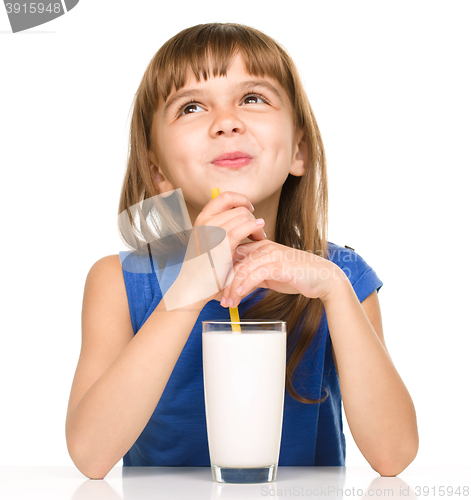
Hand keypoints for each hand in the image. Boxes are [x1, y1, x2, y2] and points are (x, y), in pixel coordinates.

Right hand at [162, 191, 266, 310]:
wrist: (193, 287)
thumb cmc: (204, 267)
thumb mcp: (208, 240)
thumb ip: (220, 226)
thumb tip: (241, 214)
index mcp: (202, 218)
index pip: (226, 196)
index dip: (242, 200)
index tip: (250, 210)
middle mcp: (206, 222)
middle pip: (239, 208)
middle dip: (253, 217)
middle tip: (258, 231)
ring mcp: (213, 231)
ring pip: (244, 217)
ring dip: (256, 226)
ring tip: (259, 238)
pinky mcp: (222, 244)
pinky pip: (244, 228)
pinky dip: (255, 229)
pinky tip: (260, 236)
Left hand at [219, 240, 347, 307]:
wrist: (322, 277)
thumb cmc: (297, 275)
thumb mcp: (270, 275)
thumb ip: (254, 276)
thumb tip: (237, 287)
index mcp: (260, 247)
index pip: (233, 256)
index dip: (222, 273)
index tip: (217, 291)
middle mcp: (264, 247)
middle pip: (234, 261)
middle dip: (224, 283)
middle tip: (220, 300)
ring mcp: (271, 254)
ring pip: (242, 268)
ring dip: (232, 288)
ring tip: (228, 303)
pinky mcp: (279, 264)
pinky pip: (256, 274)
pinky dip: (244, 286)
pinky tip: (239, 296)